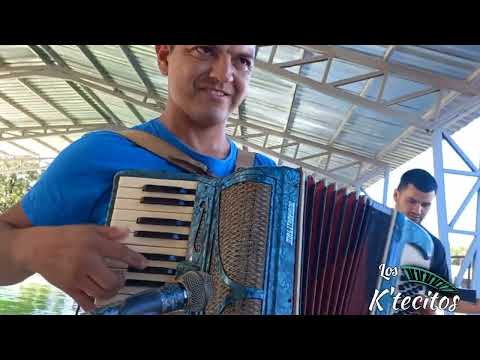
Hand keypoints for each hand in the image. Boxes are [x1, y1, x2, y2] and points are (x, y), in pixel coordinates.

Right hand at [17, 225, 145, 311]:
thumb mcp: (87, 229)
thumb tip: (127, 233)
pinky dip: (95, 304)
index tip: (144, 264)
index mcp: (93, 243)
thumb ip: (108, 232)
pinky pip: (85, 302)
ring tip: (111, 288)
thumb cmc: (63, 236)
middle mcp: (86, 261)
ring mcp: (76, 276)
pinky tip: (98, 299)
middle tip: (122, 280)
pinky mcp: (67, 287)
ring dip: (110, 293)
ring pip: (101, 293)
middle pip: (112, 280)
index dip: (135, 259)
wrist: (34, 247)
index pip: (120, 253)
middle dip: (121, 283)